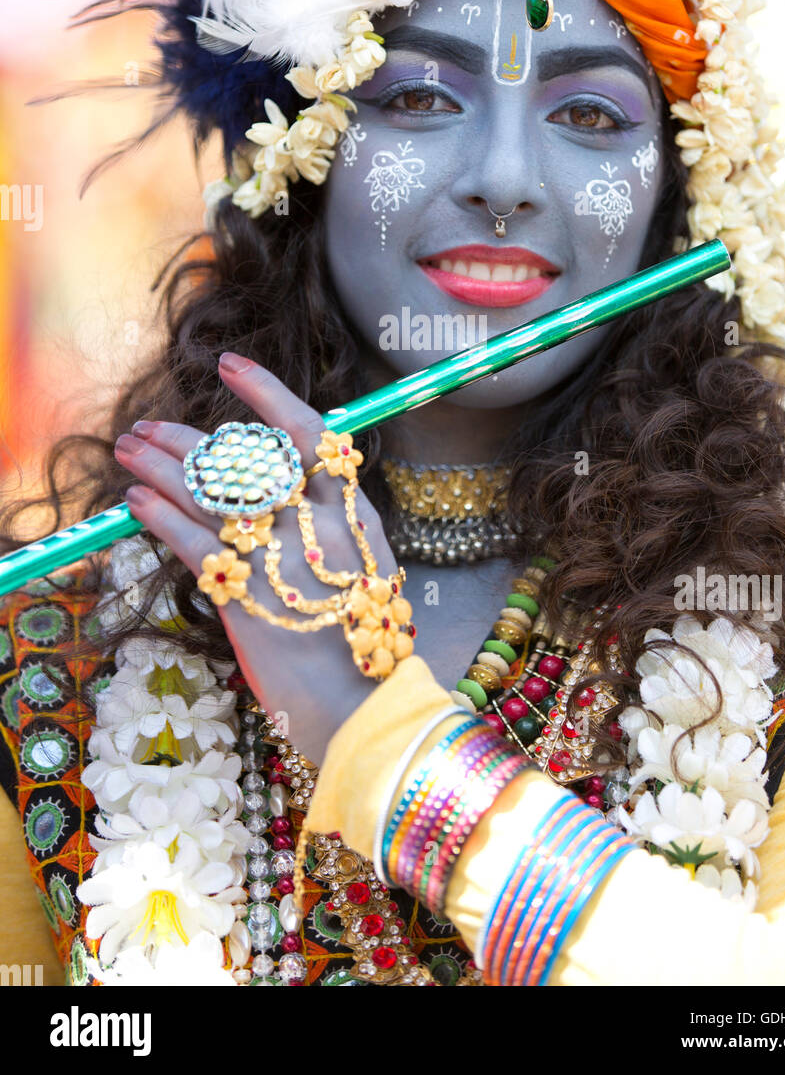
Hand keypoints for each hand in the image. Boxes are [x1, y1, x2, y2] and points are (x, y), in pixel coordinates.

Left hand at [114, 352, 402, 765]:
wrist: (366, 708)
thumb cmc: (363, 645)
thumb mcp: (363, 569)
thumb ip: (327, 528)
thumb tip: (276, 496)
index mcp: (354, 513)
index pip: (308, 430)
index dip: (266, 392)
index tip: (230, 366)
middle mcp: (318, 525)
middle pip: (242, 457)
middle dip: (184, 436)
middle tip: (148, 427)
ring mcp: (281, 558)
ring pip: (208, 492)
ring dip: (158, 466)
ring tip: (127, 452)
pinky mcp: (245, 596)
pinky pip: (191, 541)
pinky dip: (158, 515)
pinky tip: (135, 502)